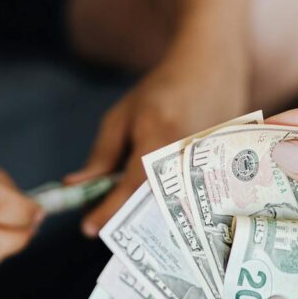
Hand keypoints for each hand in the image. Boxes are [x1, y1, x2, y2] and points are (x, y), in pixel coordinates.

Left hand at [64, 48, 249, 236]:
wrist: (212, 70)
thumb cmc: (161, 91)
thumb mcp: (122, 116)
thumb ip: (102, 154)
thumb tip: (78, 187)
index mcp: (158, 137)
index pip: (131, 186)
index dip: (108, 211)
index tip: (88, 228)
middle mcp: (186, 155)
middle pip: (153, 205)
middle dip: (127, 218)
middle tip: (106, 222)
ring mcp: (207, 164)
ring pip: (172, 207)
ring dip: (147, 214)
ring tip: (129, 211)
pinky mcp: (219, 170)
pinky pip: (189, 199)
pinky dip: (167, 204)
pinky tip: (154, 202)